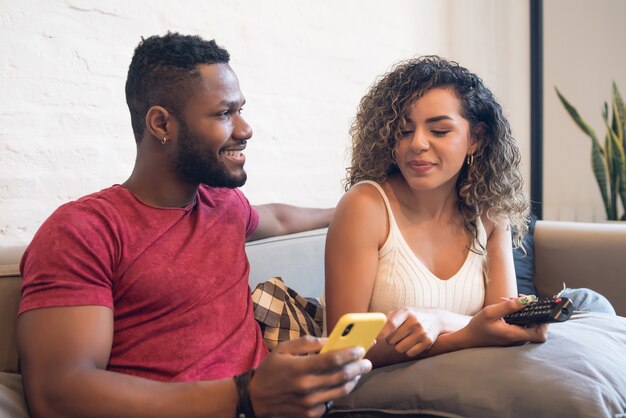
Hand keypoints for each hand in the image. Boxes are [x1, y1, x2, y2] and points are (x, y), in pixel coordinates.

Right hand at [249, 336, 371, 417]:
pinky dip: (337, 393)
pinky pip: (330, 402)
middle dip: (358, 367)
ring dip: (353, 381)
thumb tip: (329, 340)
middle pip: (341, 376)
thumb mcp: (283, 349)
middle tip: (367, 361)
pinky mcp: (309, 414)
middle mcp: (306, 387)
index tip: (361, 348)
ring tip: (358, 372)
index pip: (332, 359)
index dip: (350, 353)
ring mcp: (308, 403)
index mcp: (299, 368)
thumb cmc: (270, 370)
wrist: (255, 399)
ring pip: (340, 392)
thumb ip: (307, 343)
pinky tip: (340, 385)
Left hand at [380, 307, 442, 356]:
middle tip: (396, 336)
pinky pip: (409, 353)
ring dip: (399, 346)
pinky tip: (413, 343)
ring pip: (399, 348)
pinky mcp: (428, 342)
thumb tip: (372, 332)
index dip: (381, 333)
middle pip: (391, 340)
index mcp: (405, 312)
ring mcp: (422, 332)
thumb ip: (387, 319)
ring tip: (404, 339)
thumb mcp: (401, 312)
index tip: (376, 339)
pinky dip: (409, 350)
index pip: (390, 324)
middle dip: (390, 341)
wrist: (436, 319)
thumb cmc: (412, 316)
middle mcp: (414, 321)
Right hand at [459, 296, 548, 347]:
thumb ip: (509, 306)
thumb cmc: (477, 326)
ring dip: (524, 311)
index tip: (539, 309)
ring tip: (510, 300)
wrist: (468, 338)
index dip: (545, 323)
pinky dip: (518, 315)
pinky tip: (507, 307)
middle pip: (537, 328)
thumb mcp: (490, 312)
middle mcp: (517, 339)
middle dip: (532, 311)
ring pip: (528, 325)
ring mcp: (515, 339)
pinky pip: (521, 325)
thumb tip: (529, 299)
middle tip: (522, 299)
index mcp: (514, 335)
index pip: (541, 335)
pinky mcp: (511, 336)